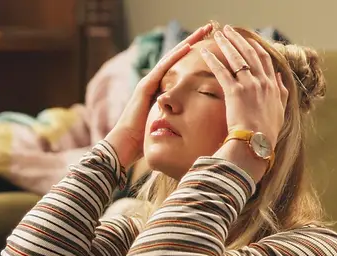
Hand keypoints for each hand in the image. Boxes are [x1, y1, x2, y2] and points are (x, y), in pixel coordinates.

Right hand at [104, 23, 212, 167]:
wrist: (126, 146)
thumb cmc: (144, 142)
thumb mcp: (165, 126)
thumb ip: (175, 119)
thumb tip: (195, 124)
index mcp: (160, 91)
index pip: (179, 68)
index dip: (193, 56)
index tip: (209, 45)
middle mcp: (154, 83)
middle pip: (176, 57)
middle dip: (193, 42)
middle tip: (209, 28)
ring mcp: (148, 83)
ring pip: (171, 57)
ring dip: (187, 43)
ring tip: (203, 31)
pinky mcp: (145, 87)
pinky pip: (163, 68)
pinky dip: (175, 56)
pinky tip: (188, 46)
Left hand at [201, 25, 288, 148]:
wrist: (257, 143)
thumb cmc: (267, 132)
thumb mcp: (280, 110)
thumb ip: (281, 91)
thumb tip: (280, 76)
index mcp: (273, 86)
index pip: (264, 59)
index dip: (255, 47)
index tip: (248, 39)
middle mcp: (263, 82)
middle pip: (250, 53)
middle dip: (239, 39)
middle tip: (228, 30)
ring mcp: (249, 85)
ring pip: (237, 58)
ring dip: (226, 43)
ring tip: (218, 34)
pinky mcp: (235, 92)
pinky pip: (222, 71)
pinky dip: (213, 59)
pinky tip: (205, 52)